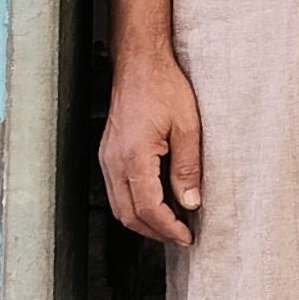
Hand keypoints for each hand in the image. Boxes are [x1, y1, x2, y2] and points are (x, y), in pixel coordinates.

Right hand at [99, 45, 204, 245]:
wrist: (140, 63)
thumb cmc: (162, 86)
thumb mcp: (187, 127)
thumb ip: (188, 169)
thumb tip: (191, 202)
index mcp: (134, 157)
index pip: (148, 208)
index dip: (168, 228)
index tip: (186, 236)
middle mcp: (114, 161)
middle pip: (128, 214)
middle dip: (155, 232)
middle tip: (180, 236)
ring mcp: (107, 158)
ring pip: (119, 206)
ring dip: (143, 221)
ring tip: (170, 224)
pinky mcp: (108, 153)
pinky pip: (116, 190)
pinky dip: (134, 204)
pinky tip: (155, 202)